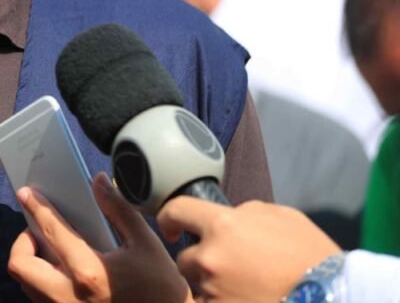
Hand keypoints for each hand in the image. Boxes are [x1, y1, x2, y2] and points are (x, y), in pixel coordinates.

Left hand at [8, 173, 191, 302]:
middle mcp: (68, 297)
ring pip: (26, 286)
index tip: (26, 194)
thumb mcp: (146, 244)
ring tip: (51, 251)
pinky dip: (42, 283)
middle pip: (20, 266)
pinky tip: (61, 273)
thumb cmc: (161, 290)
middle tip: (39, 233)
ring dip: (31, 264)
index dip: (37, 208)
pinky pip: (40, 301)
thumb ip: (119, 209)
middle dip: (23, 243)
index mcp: (89, 273)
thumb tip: (99, 181)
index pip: (52, 231)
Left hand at [157, 198, 340, 301]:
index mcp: (224, 225)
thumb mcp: (282, 217)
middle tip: (233, 271)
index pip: (177, 211)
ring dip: (212, 287)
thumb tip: (229, 213)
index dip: (169, 217)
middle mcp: (212, 257)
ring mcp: (214, 290)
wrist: (335, 297)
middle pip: (186, 258)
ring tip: (245, 289)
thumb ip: (247, 211)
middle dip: (202, 262)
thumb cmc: (312, 257)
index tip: (170, 226)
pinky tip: (245, 299)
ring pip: (197, 287)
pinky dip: (221, 302)